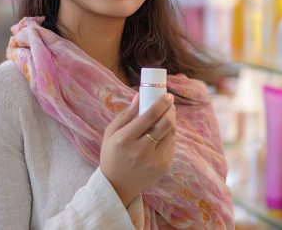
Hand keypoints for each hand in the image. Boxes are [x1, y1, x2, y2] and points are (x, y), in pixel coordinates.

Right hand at [100, 92, 175, 206]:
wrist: (117, 186)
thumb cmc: (112, 155)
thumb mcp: (111, 132)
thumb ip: (126, 114)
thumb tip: (139, 96)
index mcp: (125, 139)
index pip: (149, 116)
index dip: (161, 103)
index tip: (167, 95)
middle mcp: (142, 150)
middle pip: (166, 124)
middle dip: (170, 110)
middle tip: (169, 104)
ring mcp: (155, 161)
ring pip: (171, 133)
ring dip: (171, 121)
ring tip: (166, 116)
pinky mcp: (164, 167)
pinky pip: (171, 144)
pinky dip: (169, 135)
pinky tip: (161, 133)